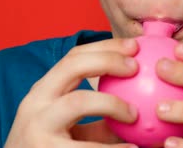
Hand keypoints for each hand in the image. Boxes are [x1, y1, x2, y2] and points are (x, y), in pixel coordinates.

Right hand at [4, 38, 139, 147]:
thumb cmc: (51, 147)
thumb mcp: (71, 126)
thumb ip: (101, 112)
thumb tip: (146, 98)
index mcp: (44, 90)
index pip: (74, 56)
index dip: (106, 46)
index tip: (134, 46)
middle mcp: (37, 103)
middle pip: (72, 66)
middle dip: (107, 60)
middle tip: (135, 67)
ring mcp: (38, 126)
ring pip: (78, 101)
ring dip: (112, 103)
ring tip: (135, 114)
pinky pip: (85, 146)